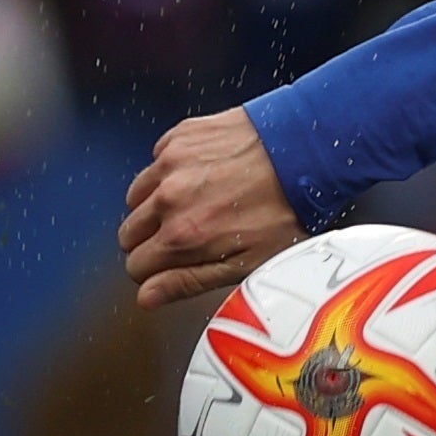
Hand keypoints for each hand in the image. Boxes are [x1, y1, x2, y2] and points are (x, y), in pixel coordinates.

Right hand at [122, 110, 303, 307]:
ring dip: (156, 207)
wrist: (306, 153)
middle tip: (187, 238)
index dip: (154, 273)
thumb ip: (190, 281)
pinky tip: (205, 176)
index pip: (136, 266)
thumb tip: (146, 297)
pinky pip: (155, 162)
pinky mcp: (177, 138)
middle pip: (128, 234)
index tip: (172, 268)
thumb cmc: (287, 211)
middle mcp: (167, 199)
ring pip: (135, 198)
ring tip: (197, 206)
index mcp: (182, 236)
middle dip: (151, 242)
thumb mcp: (247, 263)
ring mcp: (169, 165)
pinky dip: (170, 173)